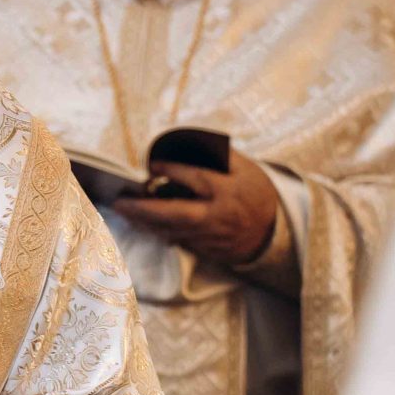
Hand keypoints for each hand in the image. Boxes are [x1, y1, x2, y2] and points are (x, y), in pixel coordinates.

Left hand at [113, 152, 279, 268]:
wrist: (274, 231)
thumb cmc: (255, 192)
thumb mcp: (244, 167)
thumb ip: (216, 156)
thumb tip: (184, 144)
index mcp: (229, 191)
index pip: (196, 178)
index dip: (172, 170)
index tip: (151, 165)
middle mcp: (218, 216)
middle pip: (175, 214)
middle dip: (144, 209)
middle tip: (120, 202)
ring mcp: (213, 237)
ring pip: (172, 231)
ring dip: (146, 222)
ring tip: (125, 210)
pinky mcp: (209, 251)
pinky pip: (179, 241)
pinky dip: (160, 231)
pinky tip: (144, 223)